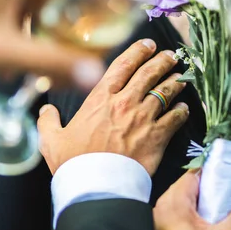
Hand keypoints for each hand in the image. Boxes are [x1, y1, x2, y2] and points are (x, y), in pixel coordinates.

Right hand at [38, 39, 189, 174]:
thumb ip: (48, 122)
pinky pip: (175, 118)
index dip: (138, 51)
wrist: (96, 185)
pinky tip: (184, 108)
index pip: (123, 65)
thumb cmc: (73, 162)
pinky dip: (182, 111)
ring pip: (165, 92)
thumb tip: (45, 111)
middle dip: (162, 61)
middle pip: (149, 73)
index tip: (148, 44)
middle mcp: (125, 102)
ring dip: (175, 82)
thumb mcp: (51, 140)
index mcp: (100, 98)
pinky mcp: (158, 137)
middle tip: (171, 55)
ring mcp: (143, 118)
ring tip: (182, 77)